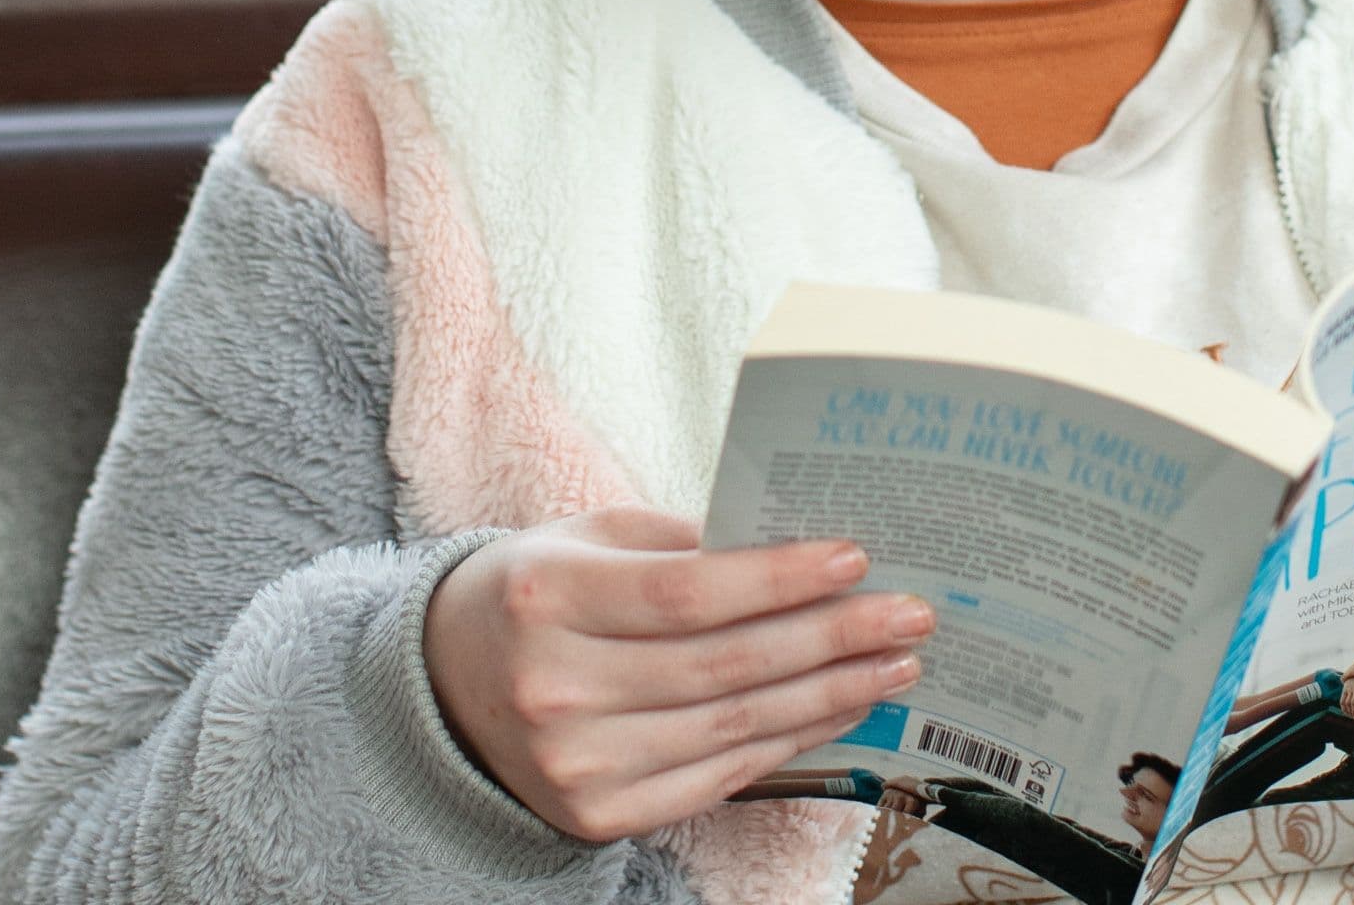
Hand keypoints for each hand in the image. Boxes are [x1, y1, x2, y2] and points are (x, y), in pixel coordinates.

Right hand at [423, 505, 933, 841]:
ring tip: (894, 663)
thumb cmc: (540, 589)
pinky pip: (716, 777)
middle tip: (908, 615)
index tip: (854, 557)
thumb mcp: (591, 538)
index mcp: (547, 597)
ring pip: (730, 728)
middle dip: (830, 638)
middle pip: (721, 666)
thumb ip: (684, 542)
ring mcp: (574, 763)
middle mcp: (556, 687)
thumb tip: (800, 544)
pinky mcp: (596, 814)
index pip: (684, 594)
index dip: (776, 579)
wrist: (445, 685)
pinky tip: (840, 707)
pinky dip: (789, 742)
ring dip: (828, 694)